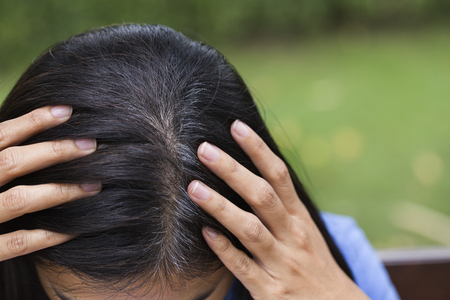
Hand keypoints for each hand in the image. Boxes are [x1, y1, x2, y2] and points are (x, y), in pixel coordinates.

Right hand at [0, 106, 99, 261]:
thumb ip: (3, 157)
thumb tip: (33, 135)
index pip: (0, 136)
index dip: (32, 121)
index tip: (67, 110)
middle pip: (12, 162)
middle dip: (54, 151)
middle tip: (91, 144)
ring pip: (20, 200)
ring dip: (60, 190)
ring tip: (94, 185)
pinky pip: (19, 242)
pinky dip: (49, 235)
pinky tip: (76, 228)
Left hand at [188, 120, 369, 299]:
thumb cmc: (313, 264)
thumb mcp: (305, 230)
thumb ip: (282, 206)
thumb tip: (252, 174)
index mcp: (299, 217)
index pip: (279, 175)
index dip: (257, 150)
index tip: (236, 127)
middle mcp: (292, 235)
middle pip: (261, 196)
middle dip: (232, 171)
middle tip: (204, 149)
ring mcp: (281, 262)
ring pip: (250, 229)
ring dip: (221, 206)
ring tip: (193, 187)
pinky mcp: (269, 289)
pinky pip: (242, 267)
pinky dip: (224, 249)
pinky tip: (205, 233)